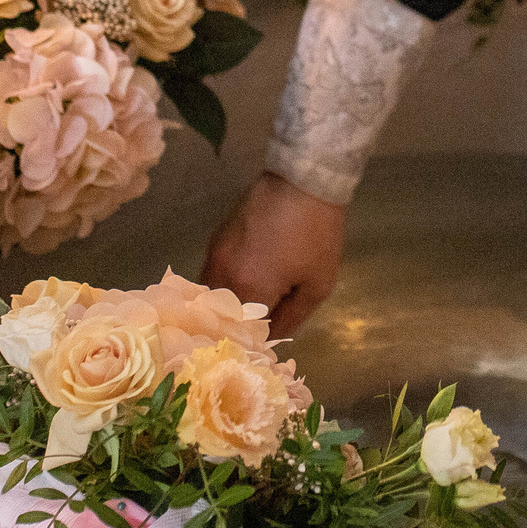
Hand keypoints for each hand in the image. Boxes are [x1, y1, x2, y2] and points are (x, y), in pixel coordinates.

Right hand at [201, 173, 345, 337]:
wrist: (302, 180)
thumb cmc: (317, 233)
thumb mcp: (317, 284)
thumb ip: (291, 318)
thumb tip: (270, 338)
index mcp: (249, 289)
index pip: (241, 333)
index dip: (253, 344)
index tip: (264, 347)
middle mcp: (222, 275)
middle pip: (218, 318)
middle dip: (235, 329)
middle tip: (255, 333)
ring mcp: (214, 256)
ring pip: (209, 299)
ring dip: (225, 310)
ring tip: (247, 313)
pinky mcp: (214, 241)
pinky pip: (210, 277)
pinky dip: (221, 291)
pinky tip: (240, 289)